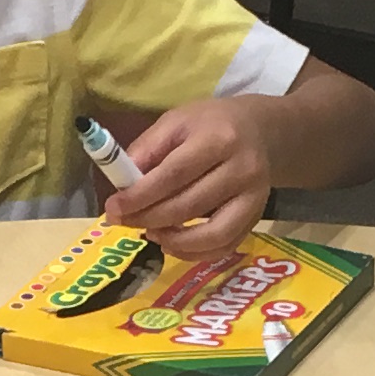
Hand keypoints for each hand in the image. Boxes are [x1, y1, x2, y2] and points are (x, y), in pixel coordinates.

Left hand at [103, 98, 276, 262]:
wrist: (261, 132)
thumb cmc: (211, 125)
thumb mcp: (176, 122)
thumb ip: (147, 150)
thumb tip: (121, 185)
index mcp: (218, 138)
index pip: (174, 174)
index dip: (141, 196)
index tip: (113, 208)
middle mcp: (242, 170)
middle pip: (190, 205)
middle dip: (149, 219)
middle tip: (123, 221)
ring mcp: (254, 198)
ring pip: (212, 235)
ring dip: (174, 241)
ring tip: (150, 233)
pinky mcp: (257, 218)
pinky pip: (225, 246)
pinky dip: (194, 253)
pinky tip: (172, 243)